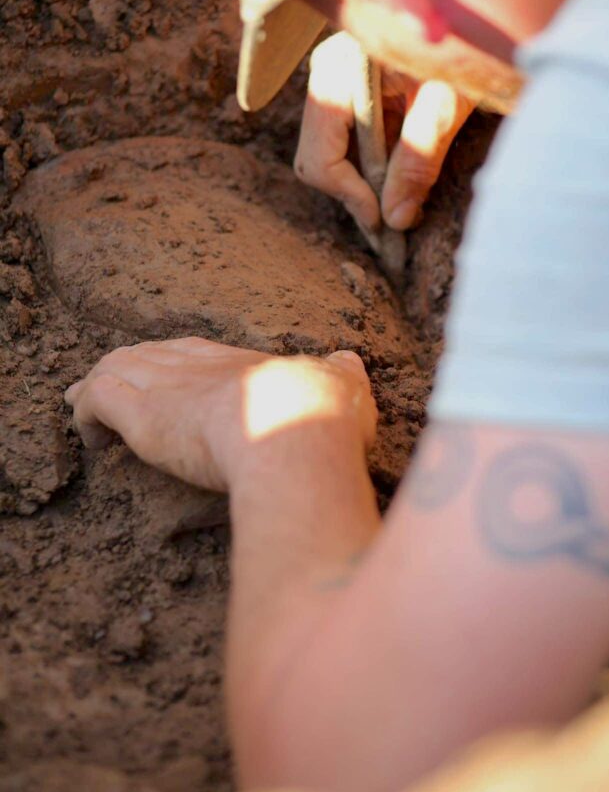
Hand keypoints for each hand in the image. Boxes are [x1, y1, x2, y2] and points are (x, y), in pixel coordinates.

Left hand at [65, 338, 376, 492]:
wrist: (298, 425)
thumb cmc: (322, 412)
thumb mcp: (344, 384)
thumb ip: (342, 373)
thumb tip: (348, 361)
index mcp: (239, 362)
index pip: (191, 352)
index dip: (169, 361)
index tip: (156, 373)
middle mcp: (198, 365)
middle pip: (146, 353)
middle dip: (121, 367)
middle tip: (97, 383)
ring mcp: (168, 386)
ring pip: (114, 369)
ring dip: (93, 387)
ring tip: (78, 405)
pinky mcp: (143, 415)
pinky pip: (96, 400)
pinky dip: (85, 414)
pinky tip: (89, 439)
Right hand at [293, 32, 473, 233]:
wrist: (477, 4)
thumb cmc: (465, 41)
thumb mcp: (448, 102)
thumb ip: (419, 159)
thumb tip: (395, 219)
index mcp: (340, 71)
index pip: (321, 156)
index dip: (352, 196)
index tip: (386, 222)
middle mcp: (327, 75)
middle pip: (317, 159)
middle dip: (354, 195)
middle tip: (394, 228)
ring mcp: (335, 81)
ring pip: (330, 155)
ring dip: (364, 186)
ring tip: (401, 209)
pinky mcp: (351, 89)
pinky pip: (346, 143)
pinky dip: (372, 168)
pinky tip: (400, 182)